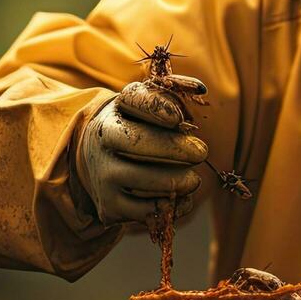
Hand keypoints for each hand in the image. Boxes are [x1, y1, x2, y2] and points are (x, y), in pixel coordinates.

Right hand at [75, 81, 209, 225]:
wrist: (99, 159)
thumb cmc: (134, 127)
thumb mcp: (145, 106)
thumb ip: (172, 95)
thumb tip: (200, 89)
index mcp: (113, 113)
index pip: (134, 103)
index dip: (157, 109)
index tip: (178, 118)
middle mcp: (101, 144)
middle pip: (137, 142)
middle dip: (174, 148)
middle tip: (201, 152)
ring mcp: (103, 177)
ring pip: (143, 180)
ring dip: (177, 181)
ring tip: (193, 180)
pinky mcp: (109, 207)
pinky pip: (147, 211)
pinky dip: (172, 206)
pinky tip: (183, 197)